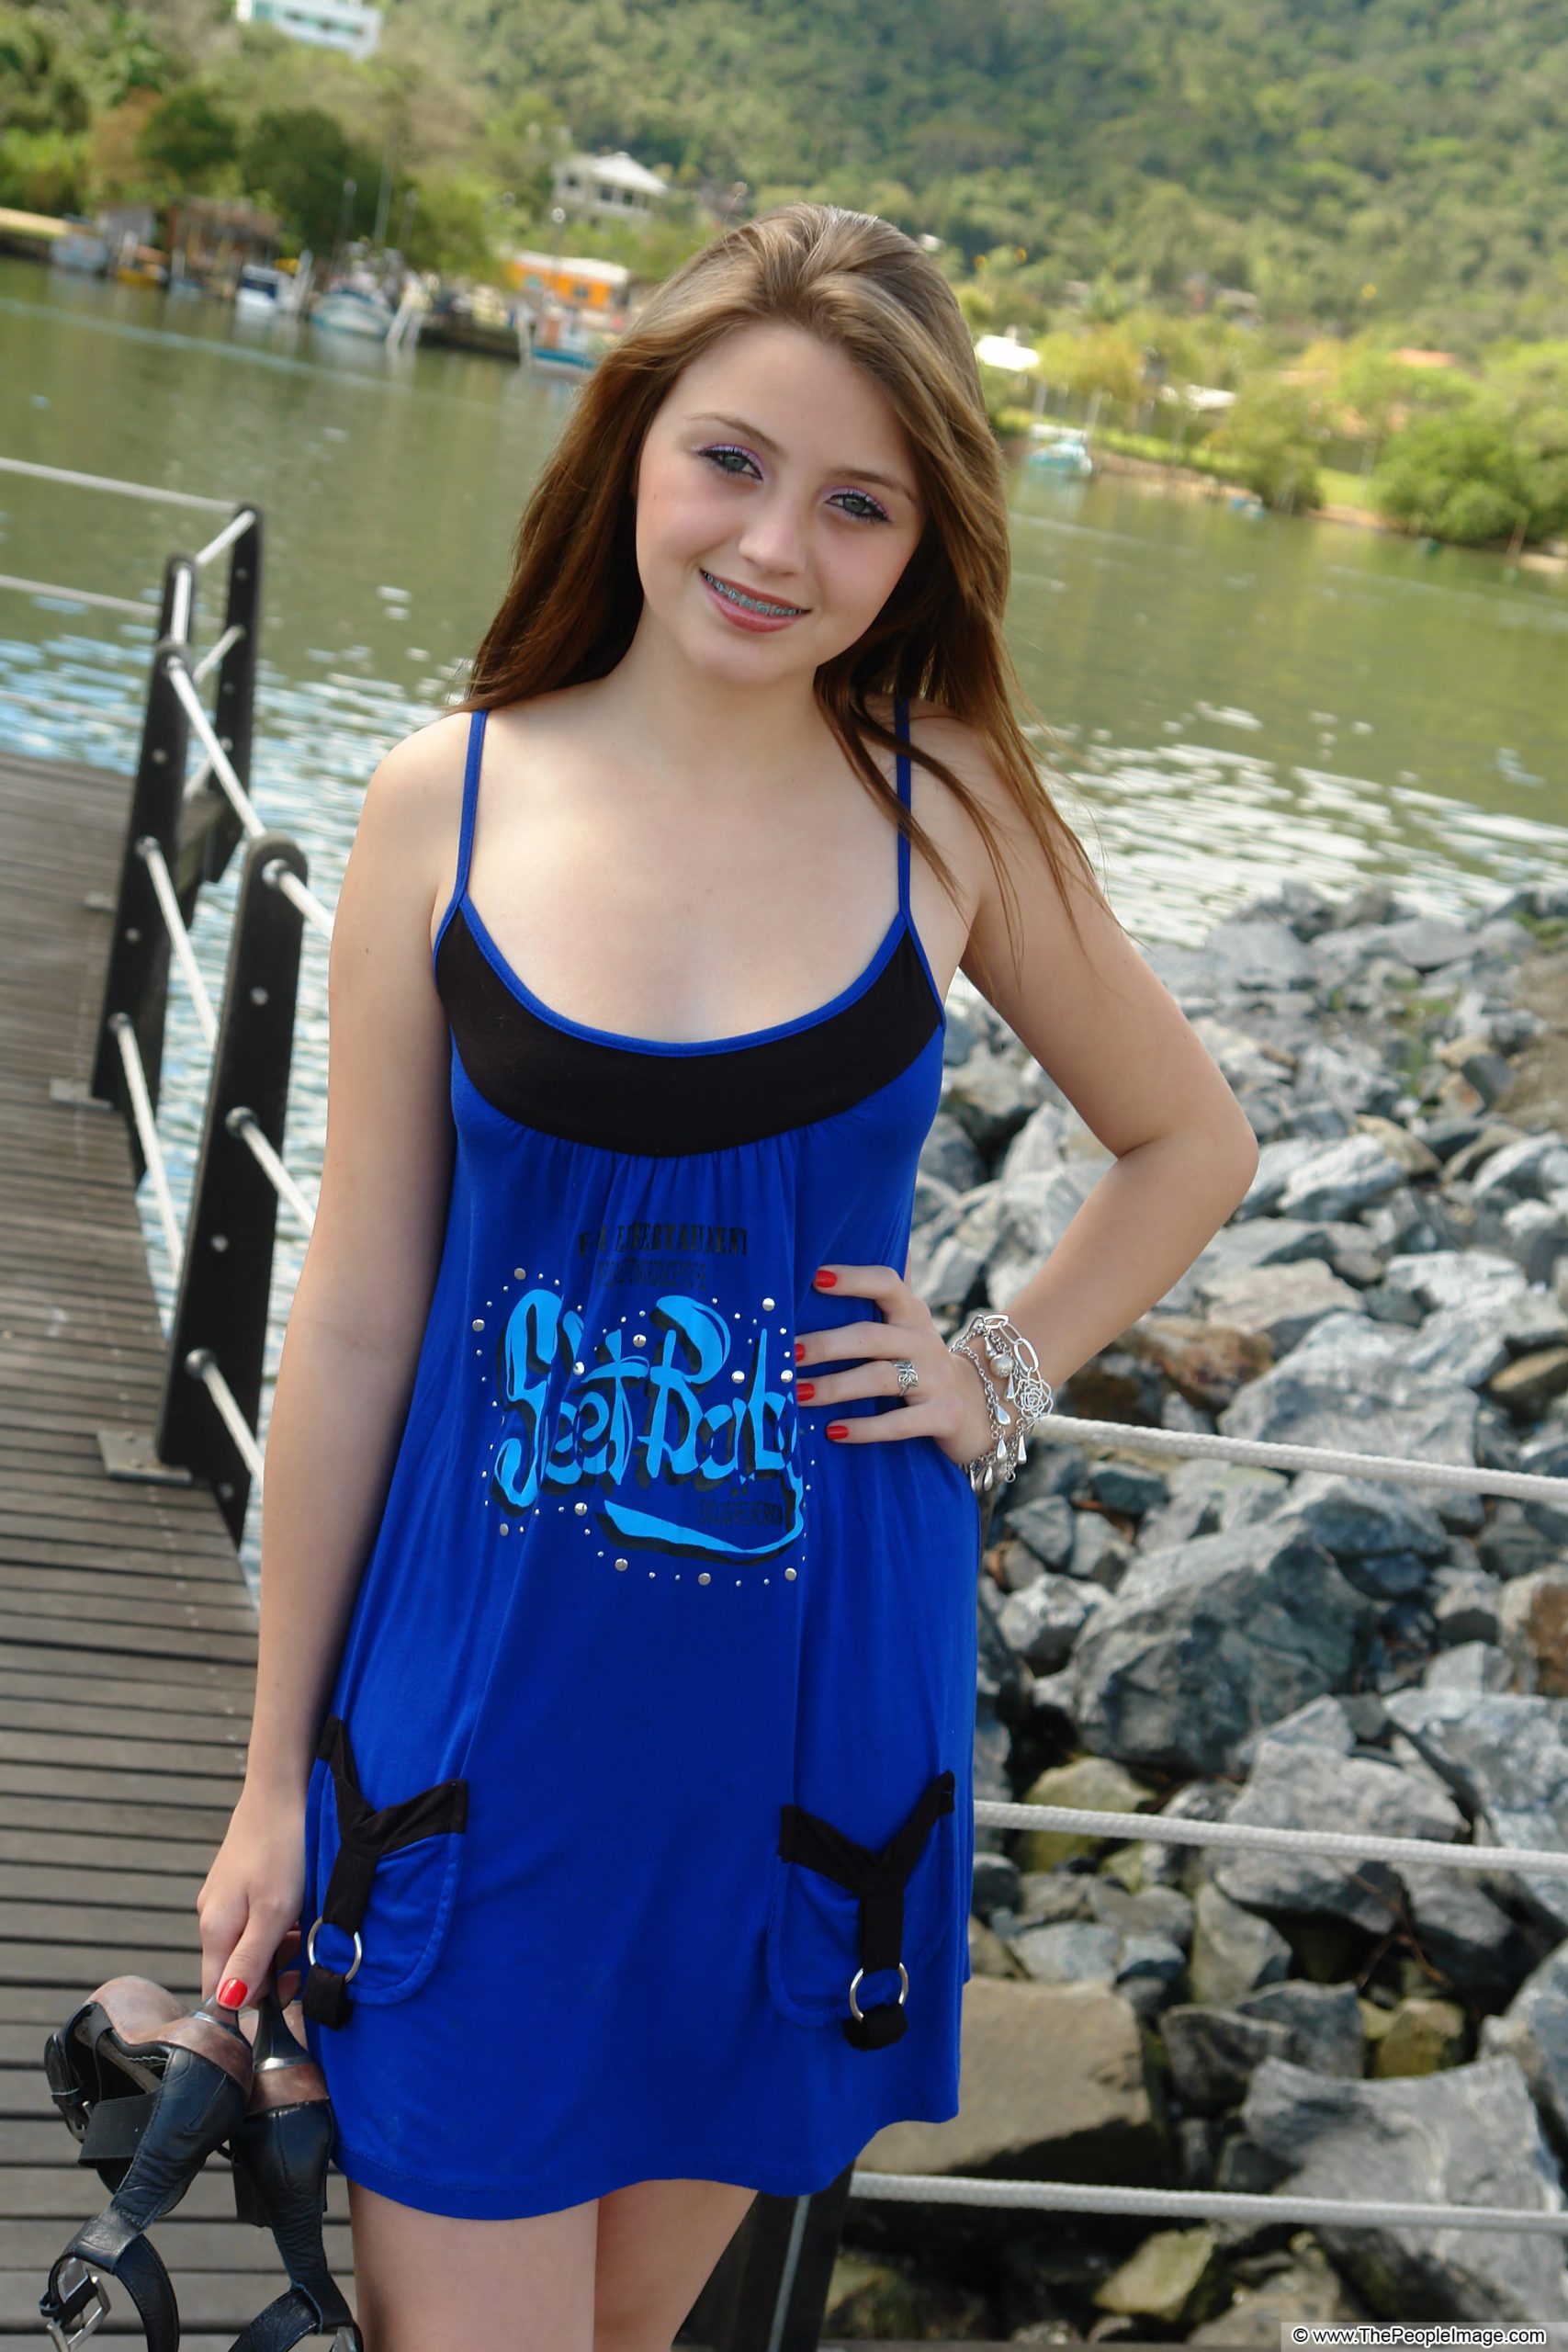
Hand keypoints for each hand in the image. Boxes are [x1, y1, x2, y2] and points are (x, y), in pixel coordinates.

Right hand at [196, 1780, 308, 2013]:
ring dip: (279, 1944)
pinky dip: (279, 1921)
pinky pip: (256, 1918)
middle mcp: (212, 1915)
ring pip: (250, 1942)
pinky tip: (298, 1904)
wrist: (282, 1788)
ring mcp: (225, 1897)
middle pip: (236, 1968)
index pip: (219, 1992)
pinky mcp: (241, 1881)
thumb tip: (229, 2003)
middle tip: (304, 1950)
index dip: (255, 2001)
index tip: (291, 1985)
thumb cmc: (282, 1847)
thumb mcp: (274, 1911)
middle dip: (272, 1970)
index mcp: (215, 1929)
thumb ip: (251, 1960)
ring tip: (304, 1923)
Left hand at [795, 1263, 993, 1469]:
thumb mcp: (908, 1321)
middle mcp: (923, 1340)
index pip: (886, 1284)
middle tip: (787, 1353)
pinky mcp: (942, 1415)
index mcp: (910, 1312)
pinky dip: (866, 1427)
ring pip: (880, 1378)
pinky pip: (900, 1422)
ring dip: (835, 1387)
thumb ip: (889, 1286)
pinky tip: (832, 1431)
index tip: (816, 1277)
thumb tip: (881, 1228)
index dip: (854, 1279)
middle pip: (871, 1337)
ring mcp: (936, 1378)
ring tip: (797, 1394)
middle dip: (826, 1345)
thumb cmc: (921, 1358)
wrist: (979, 1404)